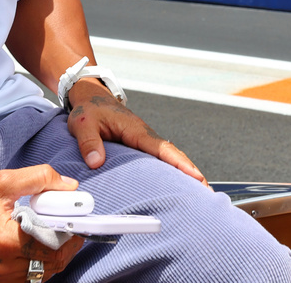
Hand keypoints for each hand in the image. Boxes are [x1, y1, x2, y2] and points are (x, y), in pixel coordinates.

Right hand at [0, 166, 84, 282]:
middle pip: (52, 265)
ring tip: (52, 238)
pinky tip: (35, 251)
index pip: (55, 245)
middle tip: (69, 230)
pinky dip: (36, 269)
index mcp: (7, 241)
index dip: (72, 234)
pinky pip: (26, 282)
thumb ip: (39, 179)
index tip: (78, 222)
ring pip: (41, 277)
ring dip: (53, 259)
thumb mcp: (2, 184)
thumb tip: (69, 185)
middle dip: (66, 247)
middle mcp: (3, 268)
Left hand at [66, 80, 207, 184]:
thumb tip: (97, 161)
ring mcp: (144, 142)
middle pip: (173, 155)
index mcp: (135, 130)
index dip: (179, 163)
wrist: (90, 98)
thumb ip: (89, 142)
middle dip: (191, 172)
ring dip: (184, 173)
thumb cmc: (90, 109)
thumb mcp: (83, 123)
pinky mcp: (140, 147)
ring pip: (169, 158)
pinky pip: (160, 159)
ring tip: (199, 193)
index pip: (161, 148)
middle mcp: (144, 136)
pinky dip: (172, 170)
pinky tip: (177, 184)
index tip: (195, 176)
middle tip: (207, 192)